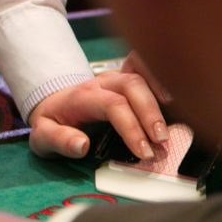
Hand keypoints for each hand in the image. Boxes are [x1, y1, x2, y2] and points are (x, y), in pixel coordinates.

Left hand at [28, 51, 170, 159]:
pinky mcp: (129, 80)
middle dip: (152, 113)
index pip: (113, 105)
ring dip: (163, 97)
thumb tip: (81, 146)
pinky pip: (149, 70)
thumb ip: (59, 141)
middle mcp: (103, 81)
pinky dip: (164, 80)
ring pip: (145, 75)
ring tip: (178, 122)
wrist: (52, 104)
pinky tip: (178, 100)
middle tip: (162, 141)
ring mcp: (118, 78)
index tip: (143, 151)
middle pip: (134, 85)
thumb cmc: (51, 122)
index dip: (131, 127)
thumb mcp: (42, 136)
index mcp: (83, 95)